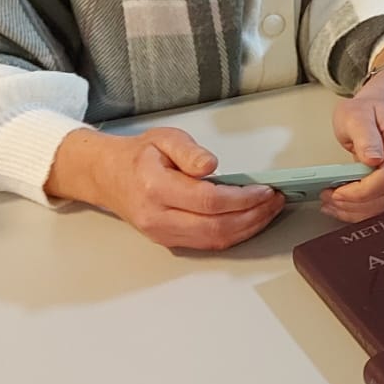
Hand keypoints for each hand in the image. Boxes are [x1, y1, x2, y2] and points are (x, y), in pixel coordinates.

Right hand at [49, 126, 282, 249]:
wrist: (108, 177)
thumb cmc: (139, 156)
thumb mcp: (163, 138)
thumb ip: (189, 150)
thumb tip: (211, 166)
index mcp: (155, 188)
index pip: (208, 201)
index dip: (242, 198)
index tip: (265, 189)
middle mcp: (157, 217)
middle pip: (215, 227)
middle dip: (253, 216)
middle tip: (276, 200)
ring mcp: (162, 233)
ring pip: (214, 241)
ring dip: (248, 228)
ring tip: (269, 210)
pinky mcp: (169, 240)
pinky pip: (207, 244)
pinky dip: (234, 234)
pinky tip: (250, 220)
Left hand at [322, 69, 383, 222]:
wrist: (378, 112)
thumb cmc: (366, 112)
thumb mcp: (356, 115)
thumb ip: (364, 135)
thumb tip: (372, 158)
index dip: (363, 191)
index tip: (339, 192)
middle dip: (356, 203)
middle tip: (330, 199)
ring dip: (359, 211)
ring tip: (334, 204)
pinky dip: (366, 212)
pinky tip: (347, 206)